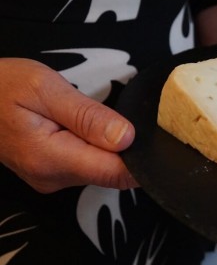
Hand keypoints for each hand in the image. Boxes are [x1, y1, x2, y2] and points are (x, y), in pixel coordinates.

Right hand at [0, 58, 137, 192]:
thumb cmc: (2, 86)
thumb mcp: (46, 89)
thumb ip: (88, 116)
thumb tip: (127, 138)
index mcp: (52, 159)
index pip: (115, 173)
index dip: (140, 157)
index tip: (152, 135)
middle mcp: (53, 178)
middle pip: (111, 171)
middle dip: (126, 147)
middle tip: (117, 113)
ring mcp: (51, 178)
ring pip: (100, 168)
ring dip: (109, 144)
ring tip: (93, 115)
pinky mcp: (50, 172)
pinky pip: (87, 164)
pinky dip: (95, 146)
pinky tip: (87, 125)